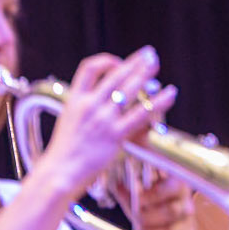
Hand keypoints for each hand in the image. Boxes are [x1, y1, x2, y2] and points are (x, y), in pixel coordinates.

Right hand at [35, 48, 177, 205]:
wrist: (58, 174)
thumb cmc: (64, 152)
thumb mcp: (68, 120)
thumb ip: (84, 107)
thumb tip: (103, 97)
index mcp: (75, 100)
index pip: (89, 69)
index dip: (106, 61)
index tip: (119, 63)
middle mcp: (89, 106)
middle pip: (116, 75)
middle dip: (135, 62)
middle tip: (149, 54)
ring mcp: (103, 119)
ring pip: (130, 89)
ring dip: (146, 74)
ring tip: (156, 65)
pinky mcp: (115, 135)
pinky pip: (142, 113)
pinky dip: (159, 101)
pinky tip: (170, 93)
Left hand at [126, 166, 208, 229]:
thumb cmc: (156, 219)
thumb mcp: (140, 204)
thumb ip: (129, 194)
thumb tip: (117, 184)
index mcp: (173, 180)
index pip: (171, 168)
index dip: (160, 167)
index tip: (144, 170)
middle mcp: (184, 193)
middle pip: (175, 186)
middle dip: (151, 196)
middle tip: (137, 204)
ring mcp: (186, 211)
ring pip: (170, 210)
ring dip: (149, 218)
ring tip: (140, 223)